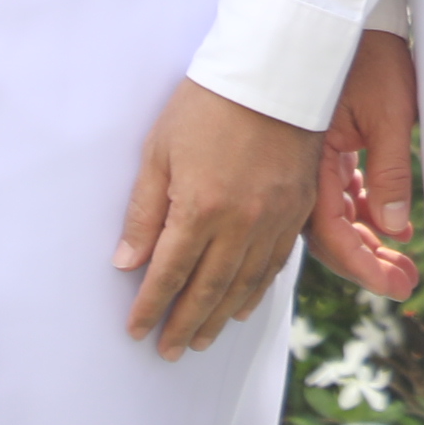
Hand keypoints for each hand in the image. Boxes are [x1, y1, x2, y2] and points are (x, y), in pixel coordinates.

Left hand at [118, 77, 322, 356]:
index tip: (136, 330)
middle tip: (169, 351)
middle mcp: (240, 223)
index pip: (169, 273)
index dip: (150, 307)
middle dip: (184, 324)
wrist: (274, 73)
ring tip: (201, 340)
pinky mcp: (297, 210)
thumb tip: (126, 262)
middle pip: (207, 289)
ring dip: (219, 318)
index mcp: (200, 208)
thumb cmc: (208, 105)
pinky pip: (274, 265)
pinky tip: (242, 308)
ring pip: (243, 285)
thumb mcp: (159, 151)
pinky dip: (256, 292)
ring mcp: (272, 219)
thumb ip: (144, 211)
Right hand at [307, 29, 419, 298]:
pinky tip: (388, 228)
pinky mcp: (323, 148)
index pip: (332, 232)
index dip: (363, 265)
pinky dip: (362, 214)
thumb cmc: (370, 56)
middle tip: (404, 282)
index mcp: (311, 161)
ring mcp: (311, 159)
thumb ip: (390, 173)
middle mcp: (302, 167)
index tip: (394, 285)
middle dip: (367, 262)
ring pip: (334, 217)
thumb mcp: (390, 114)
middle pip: (329, 232)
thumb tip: (394, 230)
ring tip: (401, 265)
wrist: (346, 11)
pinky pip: (337, 194)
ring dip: (365, 242)